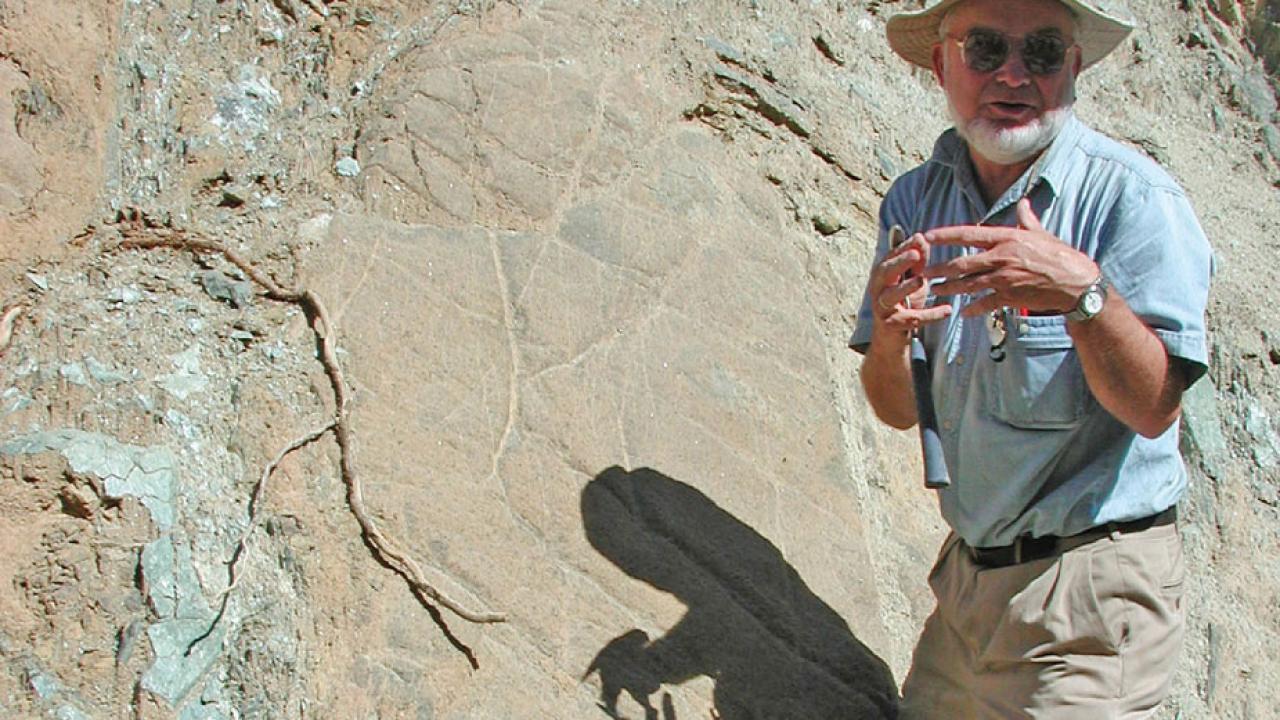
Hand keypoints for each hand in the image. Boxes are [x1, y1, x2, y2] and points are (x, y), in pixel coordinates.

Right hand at [869, 232, 951, 345]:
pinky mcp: (890, 325)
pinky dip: (929, 315)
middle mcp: (877, 289)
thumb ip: (918, 262)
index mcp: (882, 275)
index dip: (903, 247)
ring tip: (921, 280)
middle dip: (899, 263)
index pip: (890, 257)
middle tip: (915, 254)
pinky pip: (910, 319)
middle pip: (884, 273)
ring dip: (905, 288)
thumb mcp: (912, 280)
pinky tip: (946, 310)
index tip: (919, 237)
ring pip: (890, 296)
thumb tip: (921, 237)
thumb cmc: (903, 304)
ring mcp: (881, 308)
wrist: (892, 338)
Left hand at [922, 199, 1097, 316]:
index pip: (968, 235)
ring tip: (936, 290)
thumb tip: (1024, 203)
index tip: (926, 237)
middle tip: (923, 272)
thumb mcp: (1042, 234)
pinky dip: (974, 308)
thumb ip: (1027, 220)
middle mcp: (1001, 257)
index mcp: (1006, 238)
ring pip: (968, 285)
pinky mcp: (1010, 297)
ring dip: (950, 288)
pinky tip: (964, 312)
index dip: (945, 235)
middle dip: (940, 268)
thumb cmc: (1060, 256)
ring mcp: (1004, 279)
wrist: (1077, 283)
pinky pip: (985, 303)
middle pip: (962, 264)